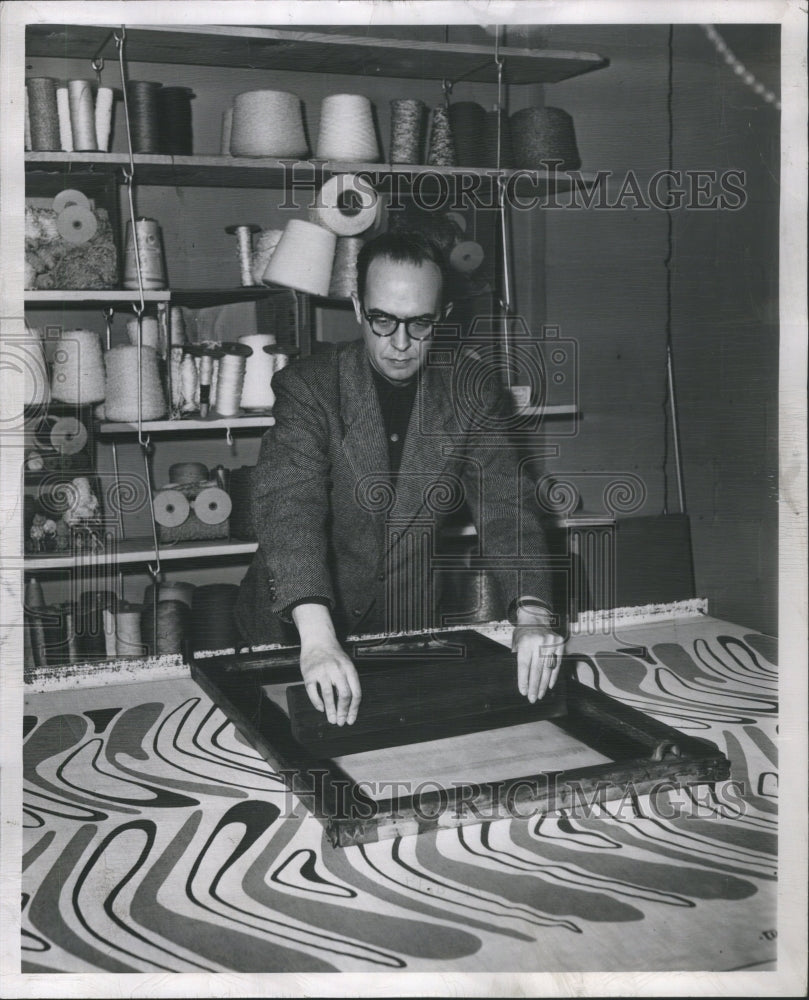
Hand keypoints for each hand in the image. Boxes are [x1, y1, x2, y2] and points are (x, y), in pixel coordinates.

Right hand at [292, 602, 361, 724]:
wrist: (318, 639)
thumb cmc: (334, 654)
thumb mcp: (346, 664)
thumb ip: (349, 681)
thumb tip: (349, 704)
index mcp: (349, 668)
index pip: (355, 692)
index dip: (354, 709)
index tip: (351, 719)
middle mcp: (337, 670)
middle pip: (344, 695)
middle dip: (343, 712)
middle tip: (341, 722)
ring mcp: (322, 671)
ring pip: (328, 695)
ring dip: (331, 710)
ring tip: (332, 720)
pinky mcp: (309, 674)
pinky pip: (313, 692)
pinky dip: (317, 703)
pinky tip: (321, 709)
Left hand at [512, 625, 565, 702]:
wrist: (535, 619)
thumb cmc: (523, 634)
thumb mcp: (516, 643)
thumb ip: (518, 660)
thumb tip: (522, 682)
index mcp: (525, 642)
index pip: (524, 665)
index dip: (524, 680)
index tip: (523, 692)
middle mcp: (539, 642)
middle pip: (536, 669)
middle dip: (534, 686)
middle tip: (532, 698)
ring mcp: (551, 642)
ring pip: (548, 668)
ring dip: (543, 684)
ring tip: (539, 695)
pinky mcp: (560, 644)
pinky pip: (557, 664)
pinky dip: (553, 676)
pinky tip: (549, 686)